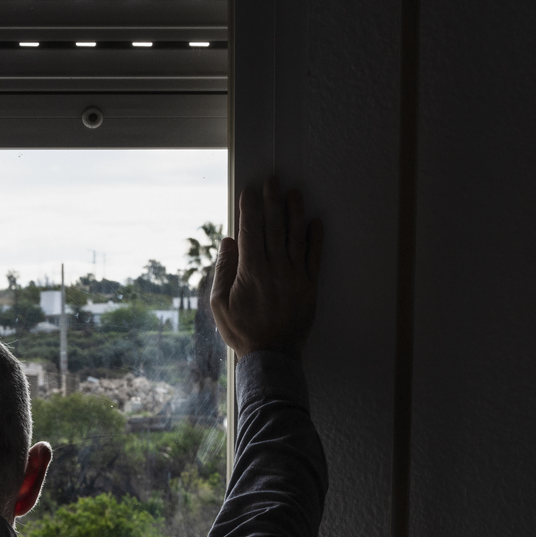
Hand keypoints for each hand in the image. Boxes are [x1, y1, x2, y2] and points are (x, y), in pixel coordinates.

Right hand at [208, 175, 322, 355]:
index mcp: (251, 272)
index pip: (250, 231)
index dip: (249, 208)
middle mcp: (276, 269)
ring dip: (295, 212)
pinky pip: (315, 257)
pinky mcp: (310, 286)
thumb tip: (229, 241)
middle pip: (274, 227)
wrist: (271, 356)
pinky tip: (316, 222)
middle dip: (272, 201)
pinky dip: (316, 238)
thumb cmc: (241, 331)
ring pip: (296, 237)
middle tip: (272, 180)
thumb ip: (224, 270)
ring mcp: (295, 277)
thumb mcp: (219, 304)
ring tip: (294, 193)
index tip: (249, 190)